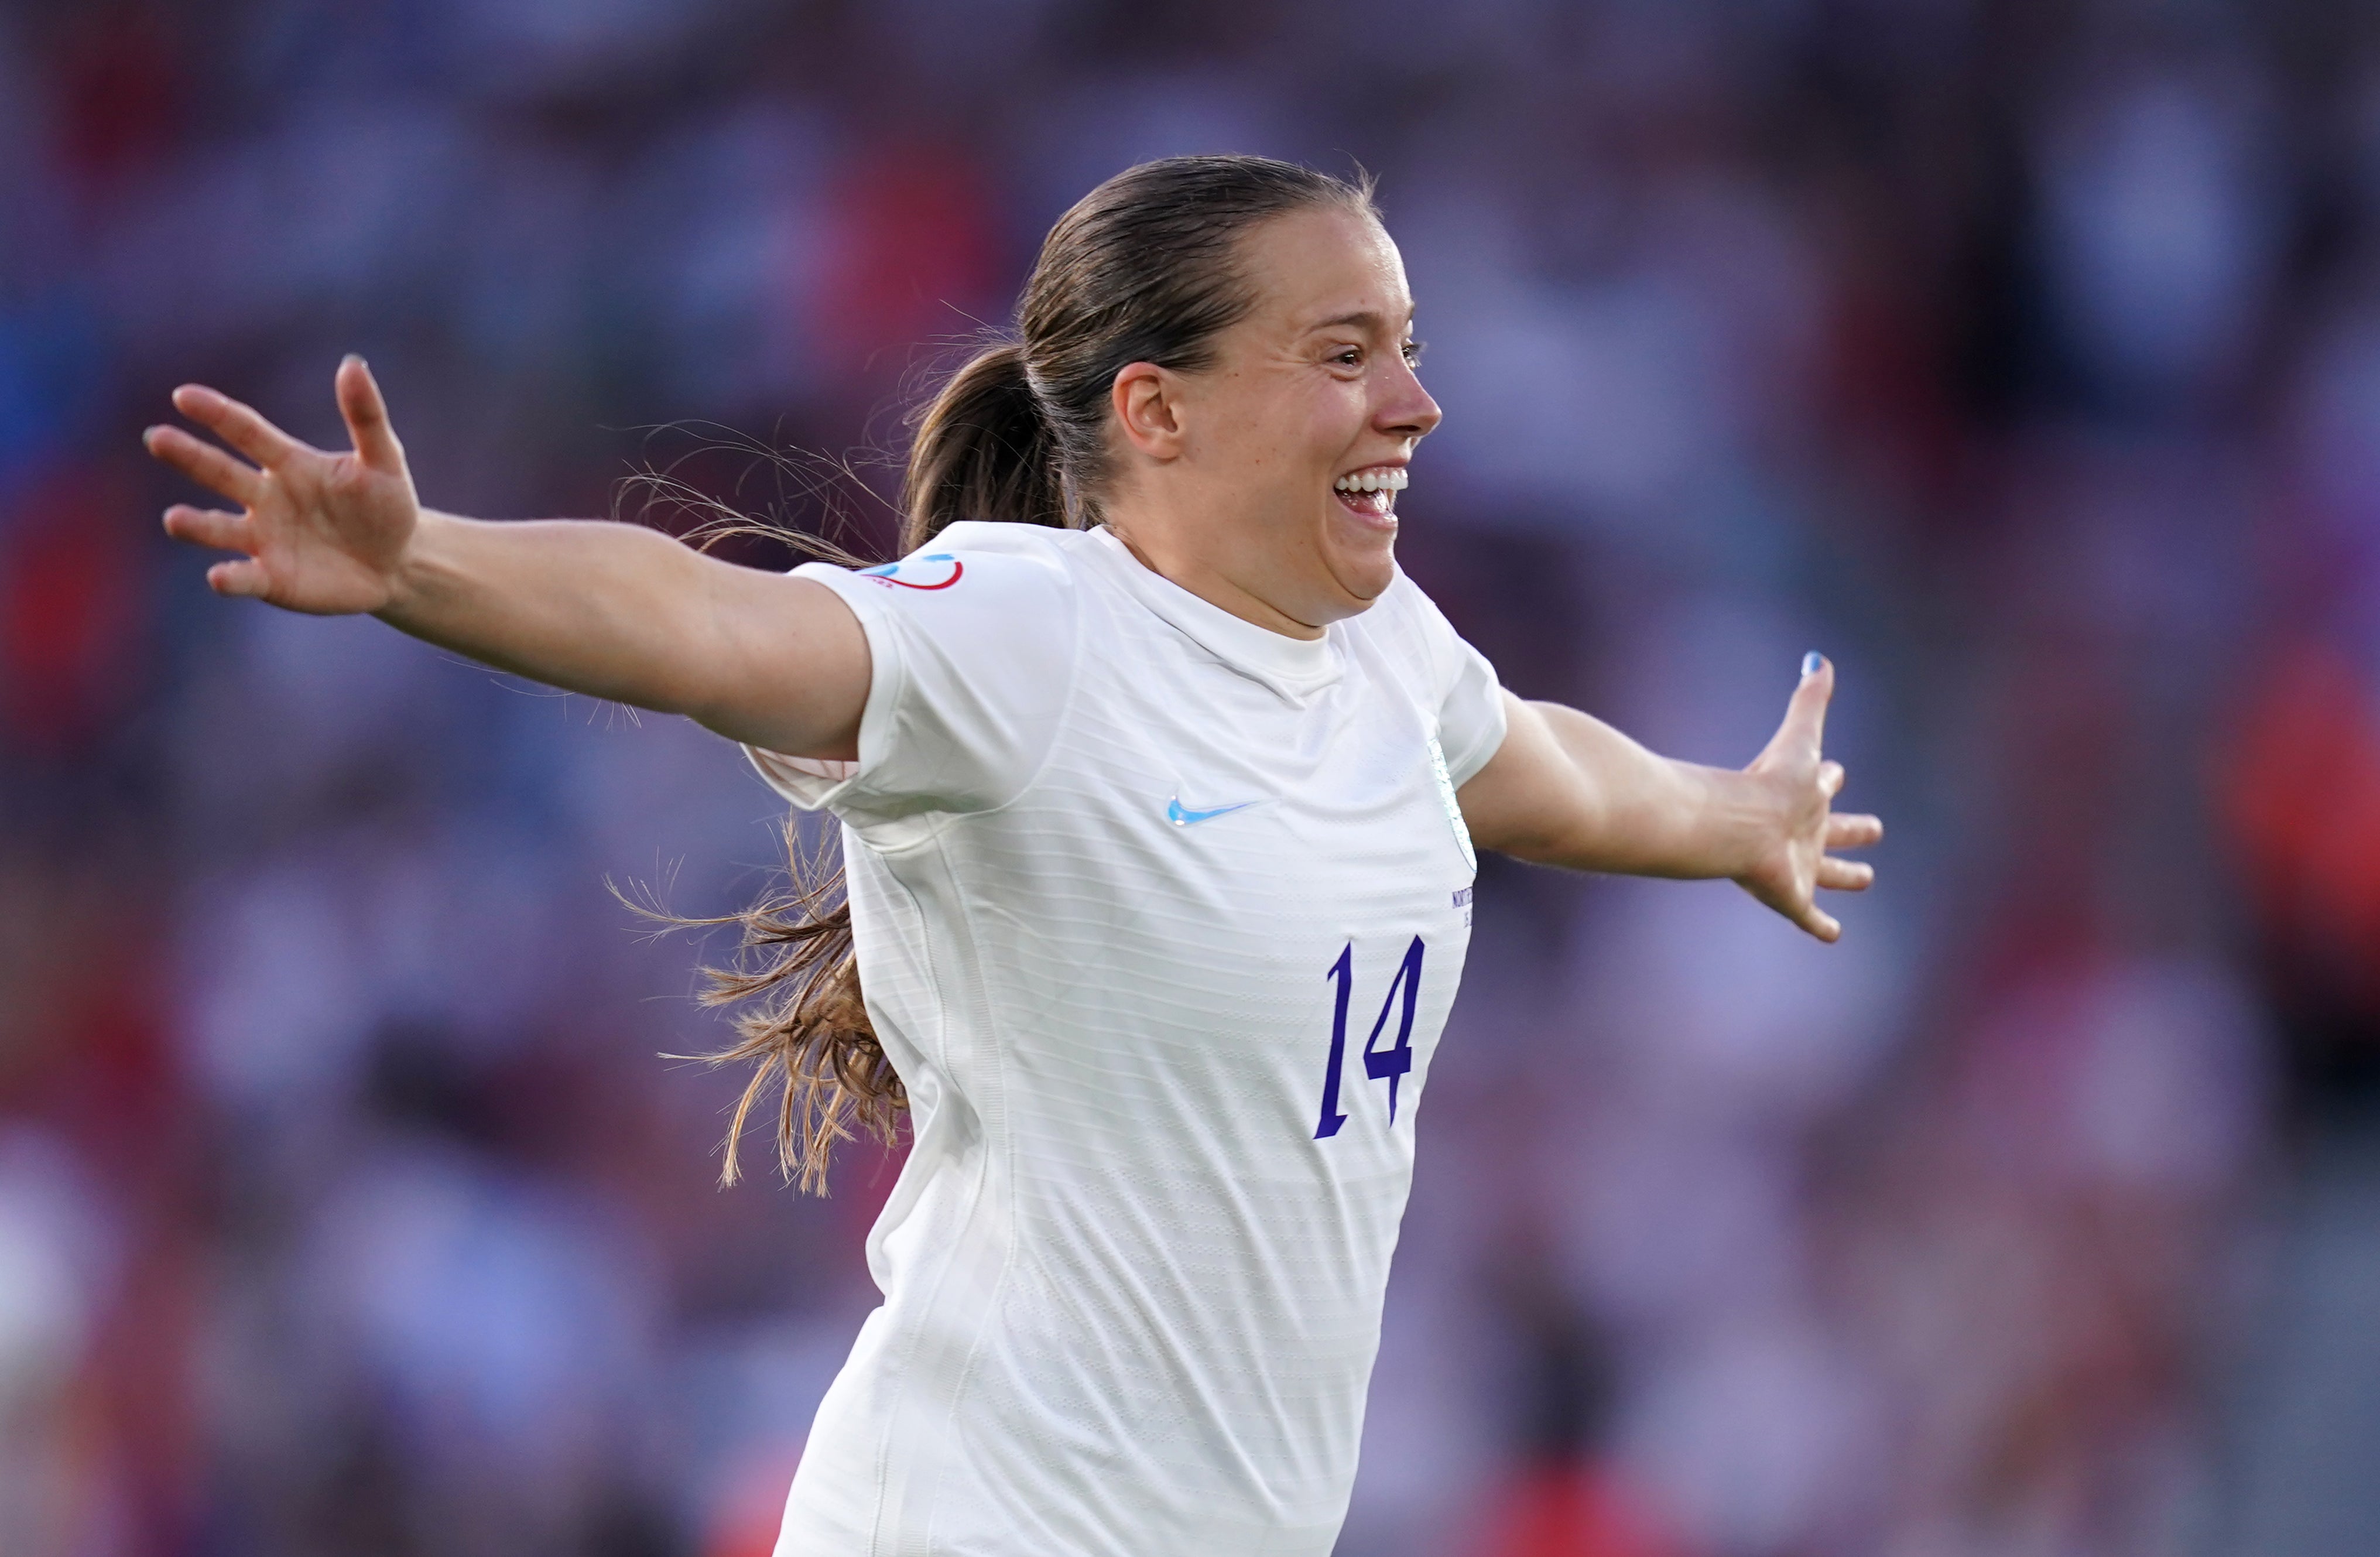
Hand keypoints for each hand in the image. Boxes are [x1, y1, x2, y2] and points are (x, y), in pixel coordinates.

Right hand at [144, 356, 420, 614]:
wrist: (400, 563)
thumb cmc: (387, 505)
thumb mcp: (385, 460)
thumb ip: (365, 416)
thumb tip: (352, 363)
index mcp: (288, 463)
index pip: (246, 432)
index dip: (217, 414)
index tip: (184, 395)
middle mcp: (265, 498)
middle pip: (220, 473)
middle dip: (189, 456)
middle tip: (157, 438)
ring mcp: (264, 539)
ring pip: (219, 529)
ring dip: (196, 525)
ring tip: (174, 519)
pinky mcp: (272, 579)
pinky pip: (246, 578)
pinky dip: (231, 578)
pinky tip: (220, 577)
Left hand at [1734, 654, 1883, 940]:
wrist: (1737, 826)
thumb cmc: (1769, 783)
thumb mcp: (1800, 737)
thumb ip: (1810, 698)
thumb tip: (1817, 656)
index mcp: (1806, 795)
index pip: (1824, 782)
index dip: (1831, 776)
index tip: (1837, 771)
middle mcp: (1805, 831)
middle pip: (1836, 830)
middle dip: (1854, 829)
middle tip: (1875, 828)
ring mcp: (1800, 866)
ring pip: (1830, 872)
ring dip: (1847, 874)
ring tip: (1865, 877)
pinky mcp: (1793, 898)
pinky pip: (1810, 917)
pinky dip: (1822, 925)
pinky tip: (1834, 935)